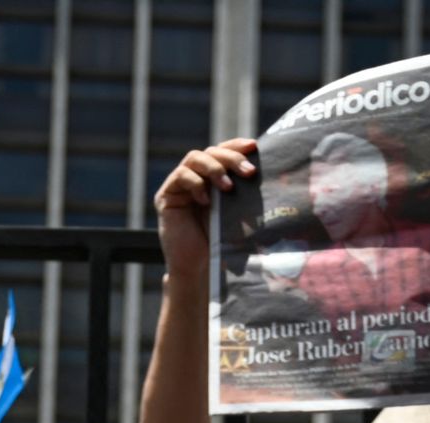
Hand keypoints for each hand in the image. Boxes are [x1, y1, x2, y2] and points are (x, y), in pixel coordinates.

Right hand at [154, 138, 259, 274]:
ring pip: (194, 158)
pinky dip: (195, 183)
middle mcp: (195, 177)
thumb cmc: (221, 244)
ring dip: (214, 168)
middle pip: (211, 151)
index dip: (236, 145)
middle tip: (249, 172)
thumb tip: (264, 170)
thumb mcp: (236, 212)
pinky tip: (206, 201)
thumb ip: (243, 191)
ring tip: (228, 187)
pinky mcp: (165, 196)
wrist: (200, 270)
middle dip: (231, 158)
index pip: (223, 152)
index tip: (254, 147)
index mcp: (212, 178)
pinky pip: (180, 176)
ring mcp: (179, 186)